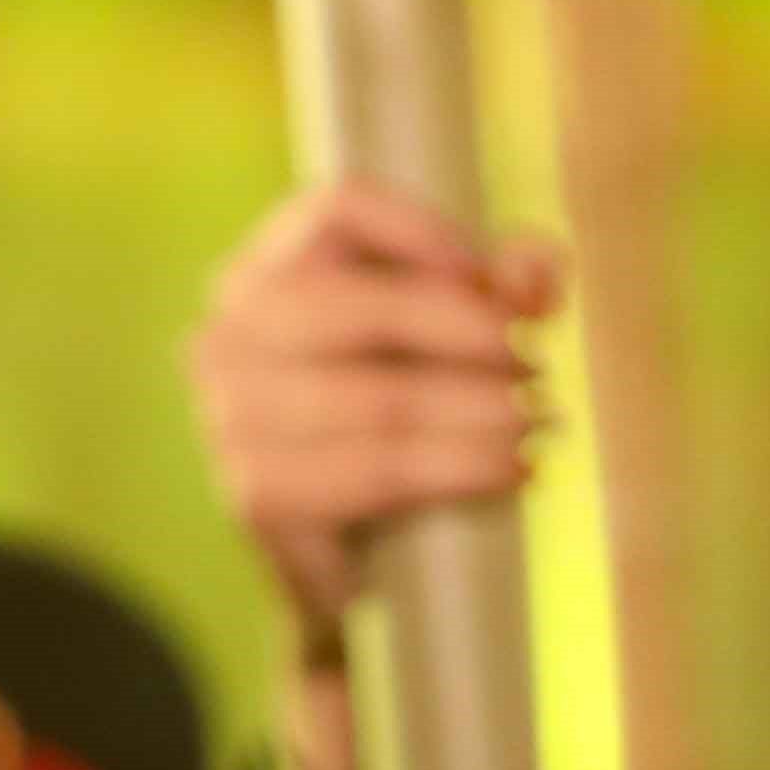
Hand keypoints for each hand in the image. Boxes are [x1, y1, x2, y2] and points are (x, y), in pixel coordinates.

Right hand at [190, 183, 555, 769]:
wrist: (351, 561)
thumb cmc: (401, 423)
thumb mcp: (449, 344)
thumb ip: (500, 289)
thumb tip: (537, 273)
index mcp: (269, 269)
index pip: (337, 209)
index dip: (427, 231)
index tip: (501, 282)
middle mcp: (229, 331)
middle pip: (358, 305)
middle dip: (467, 333)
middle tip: (536, 367)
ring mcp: (230, 415)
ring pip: (376, 398)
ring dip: (478, 411)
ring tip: (540, 424)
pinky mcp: (257, 492)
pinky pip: (374, 471)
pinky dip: (458, 468)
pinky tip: (513, 471)